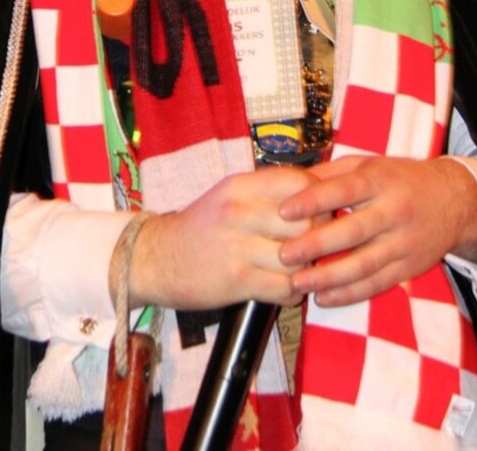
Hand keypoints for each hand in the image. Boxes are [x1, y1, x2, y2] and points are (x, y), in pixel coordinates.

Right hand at [121, 166, 317, 311]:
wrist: (155, 258)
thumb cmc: (200, 227)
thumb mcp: (228, 196)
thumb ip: (266, 193)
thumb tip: (315, 195)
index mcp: (239, 185)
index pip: (298, 182)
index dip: (319, 198)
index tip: (321, 212)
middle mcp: (239, 211)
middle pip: (305, 222)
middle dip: (319, 238)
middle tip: (317, 248)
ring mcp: (238, 246)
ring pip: (299, 258)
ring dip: (306, 270)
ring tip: (301, 271)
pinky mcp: (237, 280)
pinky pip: (284, 288)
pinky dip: (292, 293)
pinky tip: (284, 289)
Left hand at [277, 154, 476, 306]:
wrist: (454, 200)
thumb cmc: (401, 179)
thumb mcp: (368, 165)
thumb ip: (330, 173)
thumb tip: (290, 180)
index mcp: (379, 181)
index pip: (343, 190)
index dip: (312, 201)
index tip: (283, 211)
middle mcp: (393, 212)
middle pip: (352, 231)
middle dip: (315, 245)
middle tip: (284, 254)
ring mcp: (403, 243)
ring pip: (363, 264)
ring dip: (328, 277)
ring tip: (298, 282)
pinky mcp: (408, 267)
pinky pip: (376, 284)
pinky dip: (349, 294)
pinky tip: (324, 297)